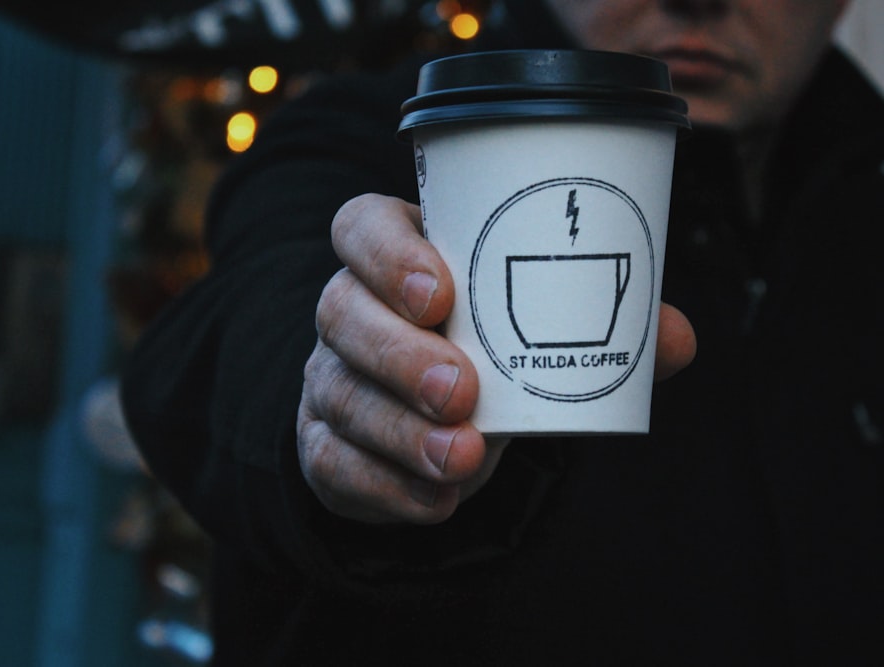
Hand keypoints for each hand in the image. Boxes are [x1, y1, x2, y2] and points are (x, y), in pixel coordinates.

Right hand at [297, 194, 694, 524]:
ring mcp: (330, 378)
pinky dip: (386, 486)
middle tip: (463, 390)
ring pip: (338, 392)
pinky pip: (335, 463)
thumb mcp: (539, 329)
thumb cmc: (493, 352)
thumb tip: (674, 338)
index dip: (388, 254)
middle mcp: (351, 310)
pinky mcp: (325, 444)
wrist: (443, 423)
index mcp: (398, 256)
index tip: (442, 292)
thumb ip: (606, 326)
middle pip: (341, 310)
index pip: (361, 229)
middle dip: (399, 353)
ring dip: (399, 430)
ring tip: (461, 457)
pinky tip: (437, 500)